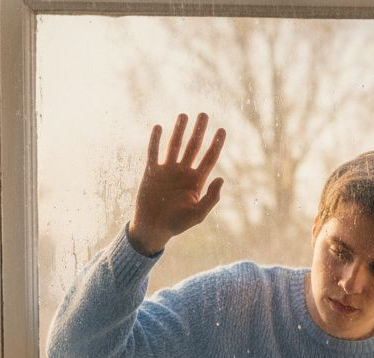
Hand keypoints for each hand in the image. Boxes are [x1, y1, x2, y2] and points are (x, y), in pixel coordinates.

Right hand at [127, 113, 225, 254]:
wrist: (153, 228)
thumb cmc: (177, 224)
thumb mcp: (198, 214)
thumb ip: (211, 198)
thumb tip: (221, 179)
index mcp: (196, 181)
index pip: (209, 158)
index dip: (216, 144)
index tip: (222, 129)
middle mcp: (183, 172)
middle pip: (193, 146)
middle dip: (199, 130)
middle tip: (204, 114)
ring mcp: (167, 170)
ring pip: (175, 145)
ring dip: (179, 130)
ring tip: (184, 115)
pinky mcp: (151, 172)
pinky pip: (153, 153)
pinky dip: (155, 140)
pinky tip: (159, 127)